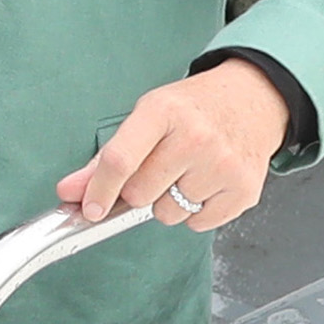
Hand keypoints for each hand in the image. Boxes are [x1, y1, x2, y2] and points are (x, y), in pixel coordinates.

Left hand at [55, 59, 293, 236]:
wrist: (253, 99)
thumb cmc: (194, 109)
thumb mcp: (148, 117)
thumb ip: (106, 157)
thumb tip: (69, 191)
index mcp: (163, 111)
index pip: (121, 160)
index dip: (99, 190)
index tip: (90, 209)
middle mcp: (195, 136)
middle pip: (140, 194)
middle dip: (139, 191)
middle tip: (157, 169)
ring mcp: (222, 164)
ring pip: (169, 214)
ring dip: (169, 202)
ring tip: (187, 171)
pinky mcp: (243, 190)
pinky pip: (198, 224)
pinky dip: (196, 212)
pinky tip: (206, 182)